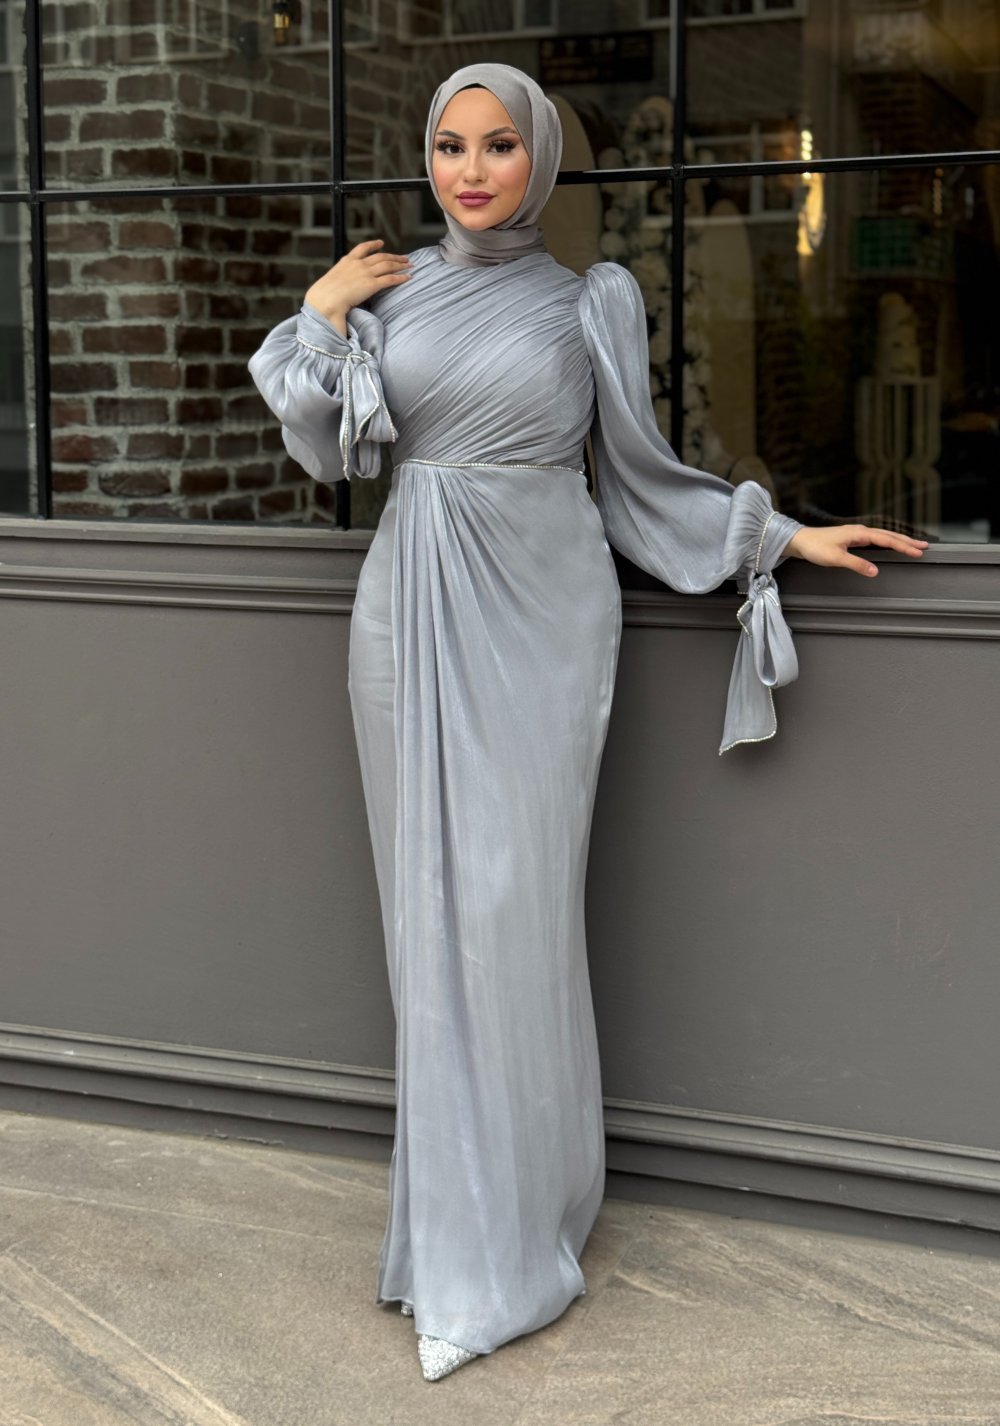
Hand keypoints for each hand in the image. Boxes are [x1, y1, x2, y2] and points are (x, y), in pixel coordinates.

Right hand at [304, 239, 412, 333]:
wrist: (324, 300)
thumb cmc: (323, 296)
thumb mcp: (329, 283)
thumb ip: (339, 283)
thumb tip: (339, 291)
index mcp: (346, 261)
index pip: (362, 248)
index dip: (373, 245)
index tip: (381, 243)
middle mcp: (358, 264)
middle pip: (380, 256)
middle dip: (393, 256)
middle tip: (403, 258)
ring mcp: (365, 273)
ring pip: (387, 265)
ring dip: (400, 264)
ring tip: (409, 265)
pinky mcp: (371, 284)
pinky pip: (390, 279)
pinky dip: (401, 277)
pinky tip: (408, 277)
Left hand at [782, 523, 928, 575]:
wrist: (800, 540)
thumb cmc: (815, 548)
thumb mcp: (836, 559)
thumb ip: (857, 564)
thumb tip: (875, 571)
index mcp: (859, 533)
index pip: (887, 540)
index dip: (904, 546)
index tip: (918, 551)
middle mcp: (860, 530)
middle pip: (889, 535)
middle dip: (907, 541)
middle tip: (925, 547)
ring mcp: (857, 533)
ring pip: (884, 535)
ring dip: (899, 540)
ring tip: (914, 545)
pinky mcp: (852, 537)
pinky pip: (876, 538)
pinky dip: (888, 540)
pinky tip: (891, 544)